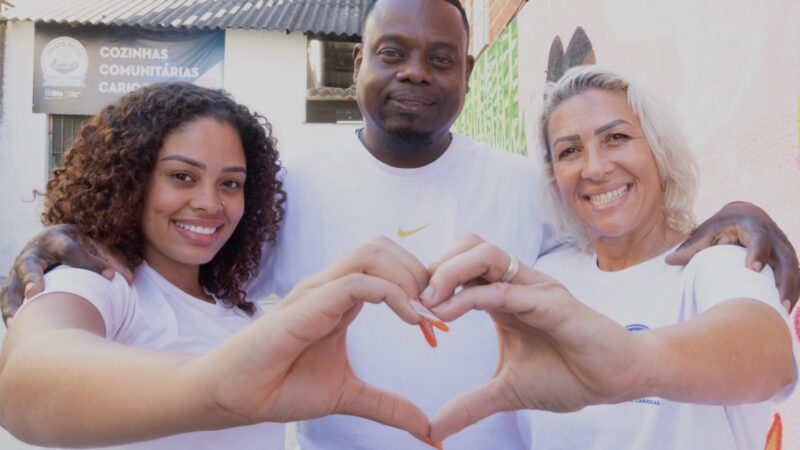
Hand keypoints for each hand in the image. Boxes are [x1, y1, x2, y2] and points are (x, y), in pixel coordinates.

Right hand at [1, 225, 133, 323]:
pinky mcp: (13, 282)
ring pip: (11, 284)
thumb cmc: (78, 247)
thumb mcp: (94, 247)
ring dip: (14, 301)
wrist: (49, 240)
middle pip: (29, 264)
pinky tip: (15, 325)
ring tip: (17, 318)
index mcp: (57, 239)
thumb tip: (129, 279)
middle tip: (36, 292)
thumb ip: (110, 261)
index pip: (71, 250)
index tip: (111, 277)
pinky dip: (9, 311)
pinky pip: (7, 298)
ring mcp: (20, 268)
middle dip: (32, 277)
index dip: (91, 264)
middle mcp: (35, 252)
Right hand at [200, 237, 435, 441]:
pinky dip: (391, 294)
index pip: (387, 267)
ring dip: (407, 277)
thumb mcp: (349, 396)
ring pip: (372, 253)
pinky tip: (411, 319)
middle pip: (383, 248)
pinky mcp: (308, 303)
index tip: (441, 322)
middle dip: (418, 271)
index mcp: (341, 299)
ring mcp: (318, 290)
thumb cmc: (281, 387)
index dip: (420, 286)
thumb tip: (428, 430)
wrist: (237, 397)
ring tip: (426, 314)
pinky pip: (357, 282)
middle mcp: (331, 286)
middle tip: (438, 312)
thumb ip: (387, 405)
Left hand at [422, 236, 645, 442]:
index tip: (406, 307)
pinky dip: (472, 297)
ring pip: (485, 254)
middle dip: (434, 266)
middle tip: (412, 299)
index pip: (460, 266)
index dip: (430, 280)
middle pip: (468, 246)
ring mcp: (535, 288)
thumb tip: (433, 428)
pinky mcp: (553, 302)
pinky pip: (506, 289)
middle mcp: (517, 283)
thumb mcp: (506, 391)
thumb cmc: (569, 375)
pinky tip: (448, 314)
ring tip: (427, 301)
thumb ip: (470, 404)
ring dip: (449, 271)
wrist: (616, 380)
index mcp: (504, 296)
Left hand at [665, 202, 799, 310]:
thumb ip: (692, 246)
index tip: (753, 269)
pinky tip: (783, 311)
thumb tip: (668, 261)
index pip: (760, 239)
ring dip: (790, 291)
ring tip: (781, 311)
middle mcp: (774, 237)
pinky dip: (791, 293)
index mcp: (753, 226)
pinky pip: (795, 278)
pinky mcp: (788, 260)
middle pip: (785, 259)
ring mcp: (784, 249)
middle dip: (783, 280)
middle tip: (776, 301)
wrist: (747, 214)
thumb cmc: (724, 224)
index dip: (758, 252)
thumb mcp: (707, 230)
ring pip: (794, 271)